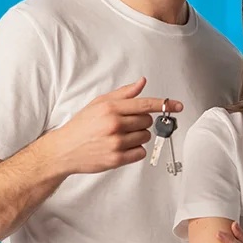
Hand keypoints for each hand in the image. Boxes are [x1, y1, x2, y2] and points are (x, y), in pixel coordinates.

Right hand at [46, 77, 181, 174]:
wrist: (64, 149)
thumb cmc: (81, 126)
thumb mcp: (99, 103)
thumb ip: (123, 94)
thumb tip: (142, 83)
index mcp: (110, 108)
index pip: (145, 104)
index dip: (164, 104)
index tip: (177, 106)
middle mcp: (114, 124)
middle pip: (148, 121)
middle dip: (141, 122)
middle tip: (125, 124)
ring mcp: (116, 142)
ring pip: (145, 137)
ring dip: (138, 136)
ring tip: (120, 136)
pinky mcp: (116, 159)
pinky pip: (140, 152)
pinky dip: (135, 150)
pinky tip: (121, 147)